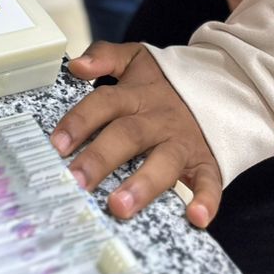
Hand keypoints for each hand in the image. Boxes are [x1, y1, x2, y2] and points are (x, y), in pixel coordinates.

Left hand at [51, 41, 222, 227]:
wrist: (217, 86)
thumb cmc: (163, 83)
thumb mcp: (136, 58)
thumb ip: (105, 56)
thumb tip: (76, 66)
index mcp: (137, 94)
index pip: (104, 103)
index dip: (80, 121)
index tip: (57, 144)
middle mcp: (158, 118)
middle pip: (128, 135)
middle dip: (100, 159)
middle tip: (77, 182)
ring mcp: (183, 141)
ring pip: (164, 162)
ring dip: (143, 184)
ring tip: (119, 207)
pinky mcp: (206, 161)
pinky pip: (210, 181)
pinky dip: (207, 200)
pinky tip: (196, 218)